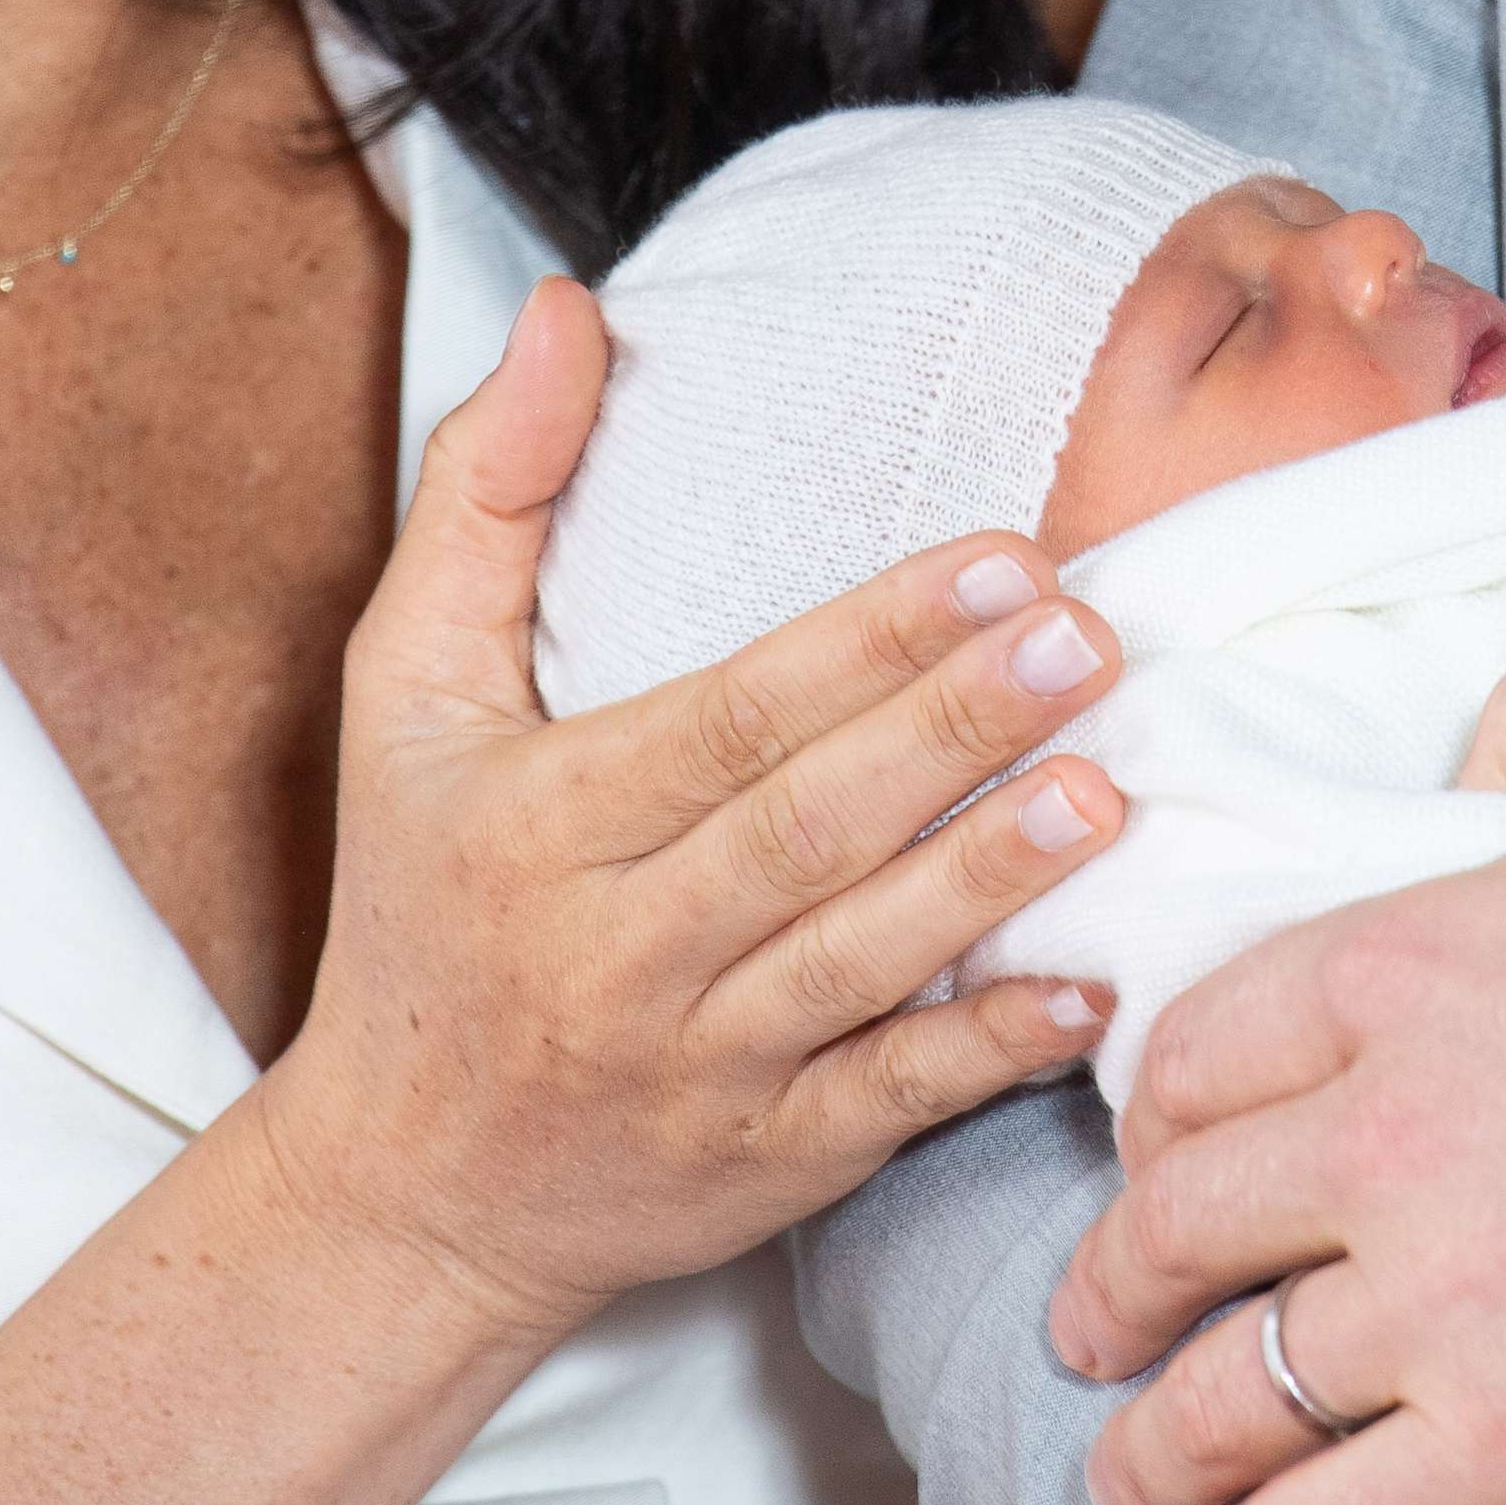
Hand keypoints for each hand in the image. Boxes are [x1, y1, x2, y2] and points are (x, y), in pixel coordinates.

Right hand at [258, 277, 1129, 1336]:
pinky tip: (1088, 991)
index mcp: (540, 820)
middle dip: (953, 729)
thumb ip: (484, 498)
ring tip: (1105, 789)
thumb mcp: (400, 698)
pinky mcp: (768, 1164)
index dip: (866, 641)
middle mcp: (617, 949)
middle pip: (805, 829)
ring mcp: (699, 1067)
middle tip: (1089, 639)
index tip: (999, 558)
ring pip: (858, 964)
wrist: (406, 1192)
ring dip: (986, 879)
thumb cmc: (422, 908)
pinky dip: (986, 1052)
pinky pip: (887, 1103)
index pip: (725, 718)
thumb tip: (571, 311)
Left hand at [1047, 657, 1505, 1504]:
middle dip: (1112, 1287)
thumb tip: (1473, 746)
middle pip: (1176, 1227)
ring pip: (1228, 1397)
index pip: (1196, 1053)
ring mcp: (1441, 1299)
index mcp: (1401, 967)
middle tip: (1093, 1323)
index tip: (1148, 1156)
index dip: (1151, 1118)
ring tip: (1136, 1475)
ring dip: (1157, 1448)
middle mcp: (1381, 1132)